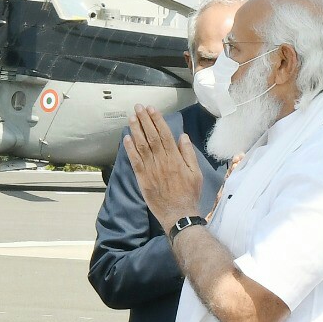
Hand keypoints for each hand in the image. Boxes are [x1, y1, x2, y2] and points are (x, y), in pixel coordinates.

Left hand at [123, 105, 202, 234]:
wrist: (178, 214)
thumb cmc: (189, 194)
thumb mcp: (196, 173)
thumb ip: (188, 154)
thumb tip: (182, 137)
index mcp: (176, 158)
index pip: (165, 134)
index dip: (157, 120)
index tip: (151, 109)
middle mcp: (162, 161)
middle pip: (151, 136)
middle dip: (144, 120)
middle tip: (138, 107)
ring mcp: (151, 170)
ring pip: (142, 146)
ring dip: (136, 130)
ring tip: (132, 117)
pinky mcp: (143, 179)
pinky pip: (135, 162)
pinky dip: (130, 149)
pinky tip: (126, 138)